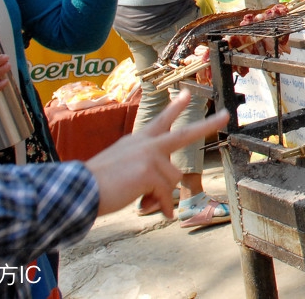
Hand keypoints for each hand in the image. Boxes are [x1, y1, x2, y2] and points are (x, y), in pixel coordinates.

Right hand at [85, 90, 229, 217]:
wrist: (78, 189)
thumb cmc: (95, 184)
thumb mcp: (121, 169)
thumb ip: (144, 173)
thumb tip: (164, 192)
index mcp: (138, 141)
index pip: (160, 121)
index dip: (175, 108)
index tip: (187, 93)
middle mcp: (147, 144)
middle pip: (185, 133)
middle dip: (208, 124)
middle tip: (227, 114)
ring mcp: (150, 156)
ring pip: (173, 178)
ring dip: (161, 195)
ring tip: (143, 201)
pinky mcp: (150, 172)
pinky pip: (165, 193)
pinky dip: (162, 205)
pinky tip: (157, 212)